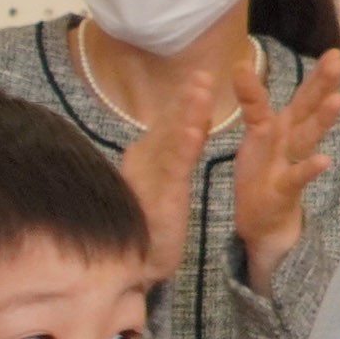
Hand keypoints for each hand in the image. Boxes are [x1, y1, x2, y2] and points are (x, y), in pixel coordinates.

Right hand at [117, 71, 213, 284]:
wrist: (135, 265)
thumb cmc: (147, 226)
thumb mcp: (161, 184)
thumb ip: (171, 157)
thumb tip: (186, 127)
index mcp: (146, 160)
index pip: (170, 126)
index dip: (184, 101)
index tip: (201, 79)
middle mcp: (144, 165)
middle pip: (169, 126)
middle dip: (187, 99)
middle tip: (203, 73)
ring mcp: (150, 180)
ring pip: (173, 141)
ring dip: (188, 113)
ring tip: (203, 89)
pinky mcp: (161, 198)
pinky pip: (175, 168)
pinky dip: (185, 147)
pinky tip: (197, 129)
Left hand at [232, 49, 339, 292]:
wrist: (263, 221)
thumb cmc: (261, 173)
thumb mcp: (257, 134)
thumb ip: (256, 103)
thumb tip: (247, 64)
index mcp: (280, 126)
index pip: (297, 95)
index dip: (308, 74)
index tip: (332, 50)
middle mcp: (289, 140)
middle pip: (307, 108)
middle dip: (322, 84)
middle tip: (339, 58)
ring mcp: (288, 163)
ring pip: (307, 137)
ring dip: (322, 119)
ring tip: (339, 99)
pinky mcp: (282, 189)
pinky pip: (296, 177)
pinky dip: (309, 169)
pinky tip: (324, 160)